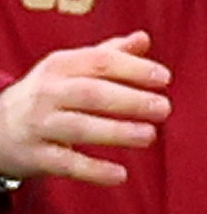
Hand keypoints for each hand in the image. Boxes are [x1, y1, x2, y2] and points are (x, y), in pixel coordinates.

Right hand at [0, 31, 170, 184]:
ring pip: (79, 127)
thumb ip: (109, 54)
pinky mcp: (35, 156)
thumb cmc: (49, 93)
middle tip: (163, 108)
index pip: (99, 62)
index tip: (164, 78)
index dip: (133, 68)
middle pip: (91, 93)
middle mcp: (47, 93)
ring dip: (116, 132)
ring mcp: (39, 125)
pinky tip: (120, 175)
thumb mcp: (71, 68)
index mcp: (60, 66)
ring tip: (149, 136)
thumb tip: (143, 38)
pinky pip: (66, 163)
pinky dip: (93, 170)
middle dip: (130, 100)